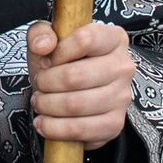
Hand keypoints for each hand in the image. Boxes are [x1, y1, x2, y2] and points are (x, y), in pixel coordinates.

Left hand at [27, 18, 134, 144]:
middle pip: (75, 76)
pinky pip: (79, 129)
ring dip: (47, 105)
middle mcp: (123, 67)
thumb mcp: (48, 41)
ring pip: (75, 104)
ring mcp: (122, 98)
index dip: (58, 52)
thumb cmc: (63, 64)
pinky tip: (44, 122)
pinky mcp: (114, 124)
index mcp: (114, 39)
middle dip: (46, 83)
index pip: (85, 40)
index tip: (47, 61)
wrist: (73, 93)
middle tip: (39, 84)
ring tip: (41, 102)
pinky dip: (54, 128)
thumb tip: (43, 46)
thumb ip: (40, 33)